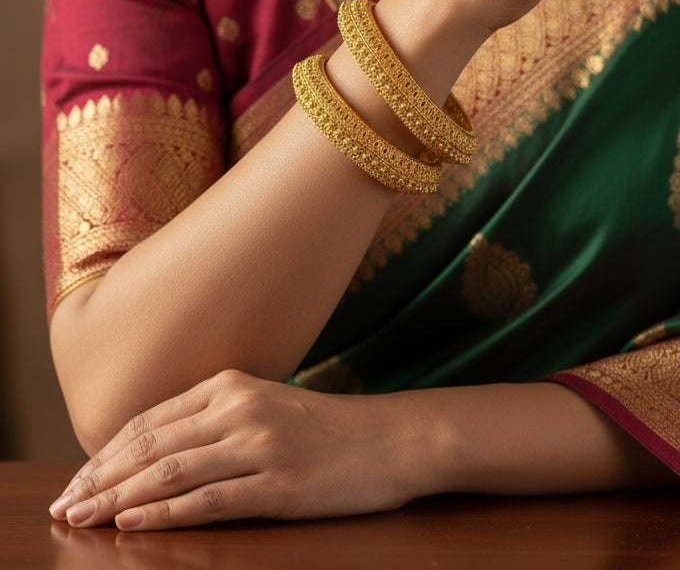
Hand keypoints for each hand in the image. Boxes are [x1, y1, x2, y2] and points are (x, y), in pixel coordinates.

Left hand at [48, 370, 419, 530]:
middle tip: (63, 505)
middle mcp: (239, 408)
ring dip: (117, 497)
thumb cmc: (325, 427)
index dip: (107, 452)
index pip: (151, 419)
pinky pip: (208, 501)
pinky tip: (131, 524)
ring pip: (170, 471)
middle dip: (98, 477)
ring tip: (81, 518)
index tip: (77, 479)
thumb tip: (157, 452)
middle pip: (151, 445)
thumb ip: (216, 419)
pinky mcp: (277, 483)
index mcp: (232, 385)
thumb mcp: (267, 405)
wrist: (388, 439)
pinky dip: (162, 513)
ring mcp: (258, 444)